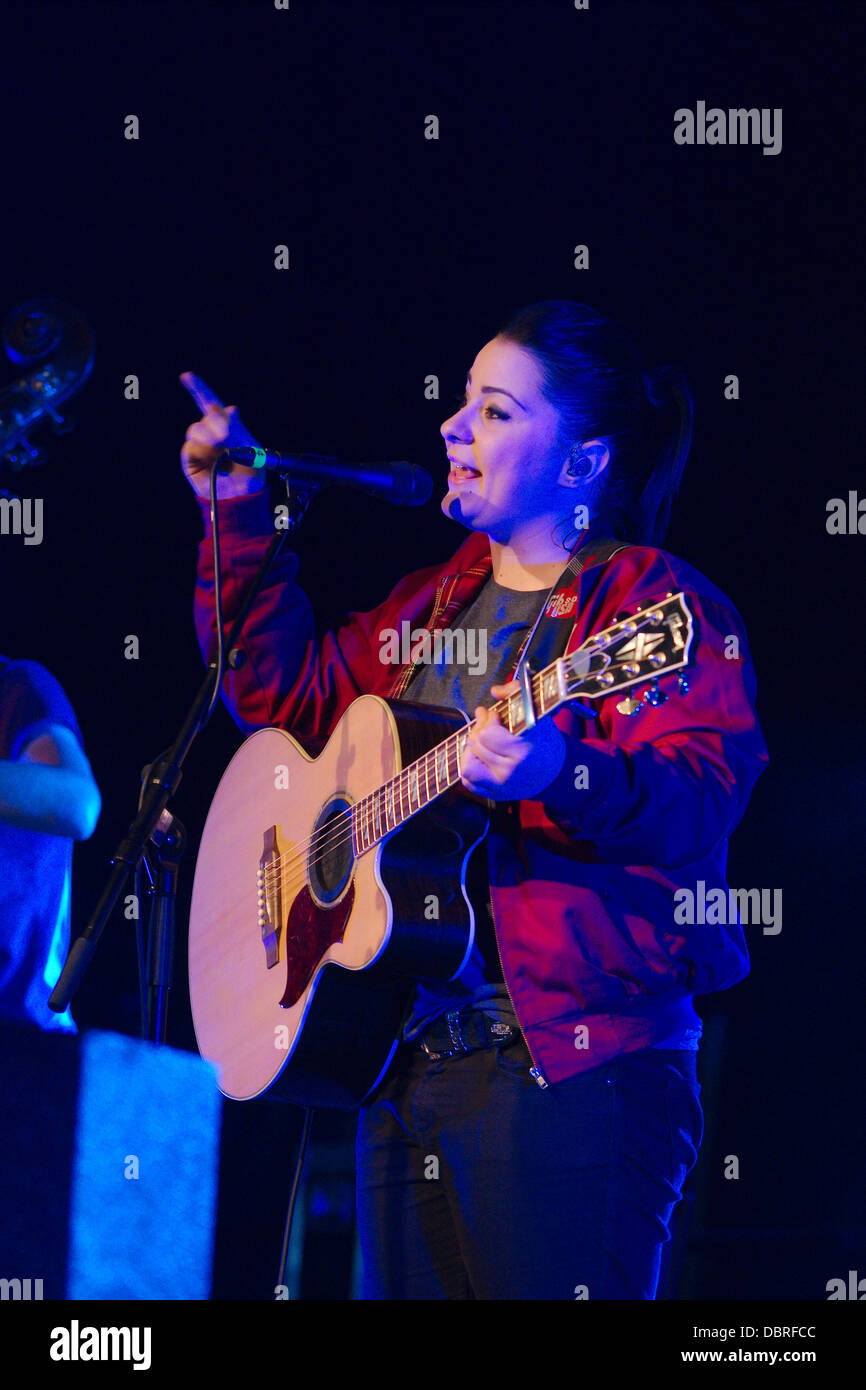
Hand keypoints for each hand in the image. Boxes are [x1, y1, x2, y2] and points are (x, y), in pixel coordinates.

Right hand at [179, 371, 265, 499]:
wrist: (241, 497)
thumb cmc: (250, 474)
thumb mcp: (252, 450)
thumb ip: (240, 430)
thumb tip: (231, 409)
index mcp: (227, 427)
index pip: (210, 404)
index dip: (198, 388)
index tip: (187, 376)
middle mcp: (211, 434)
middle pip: (206, 417)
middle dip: (215, 421)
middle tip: (225, 433)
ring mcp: (199, 446)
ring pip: (195, 429)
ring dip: (207, 435)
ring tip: (220, 448)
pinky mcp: (190, 459)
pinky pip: (190, 448)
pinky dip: (202, 453)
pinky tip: (215, 464)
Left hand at [459, 680, 566, 801]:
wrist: (556, 773)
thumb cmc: (545, 743)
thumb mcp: (538, 715)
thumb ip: (516, 694)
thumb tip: (495, 691)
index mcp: (523, 750)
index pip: (487, 734)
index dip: (488, 720)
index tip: (495, 715)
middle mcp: (511, 770)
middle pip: (476, 745)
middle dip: (478, 728)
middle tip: (485, 722)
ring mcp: (502, 785)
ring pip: (467, 765)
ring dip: (471, 750)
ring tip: (481, 742)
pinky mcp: (495, 795)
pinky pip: (469, 782)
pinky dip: (471, 768)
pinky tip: (480, 758)